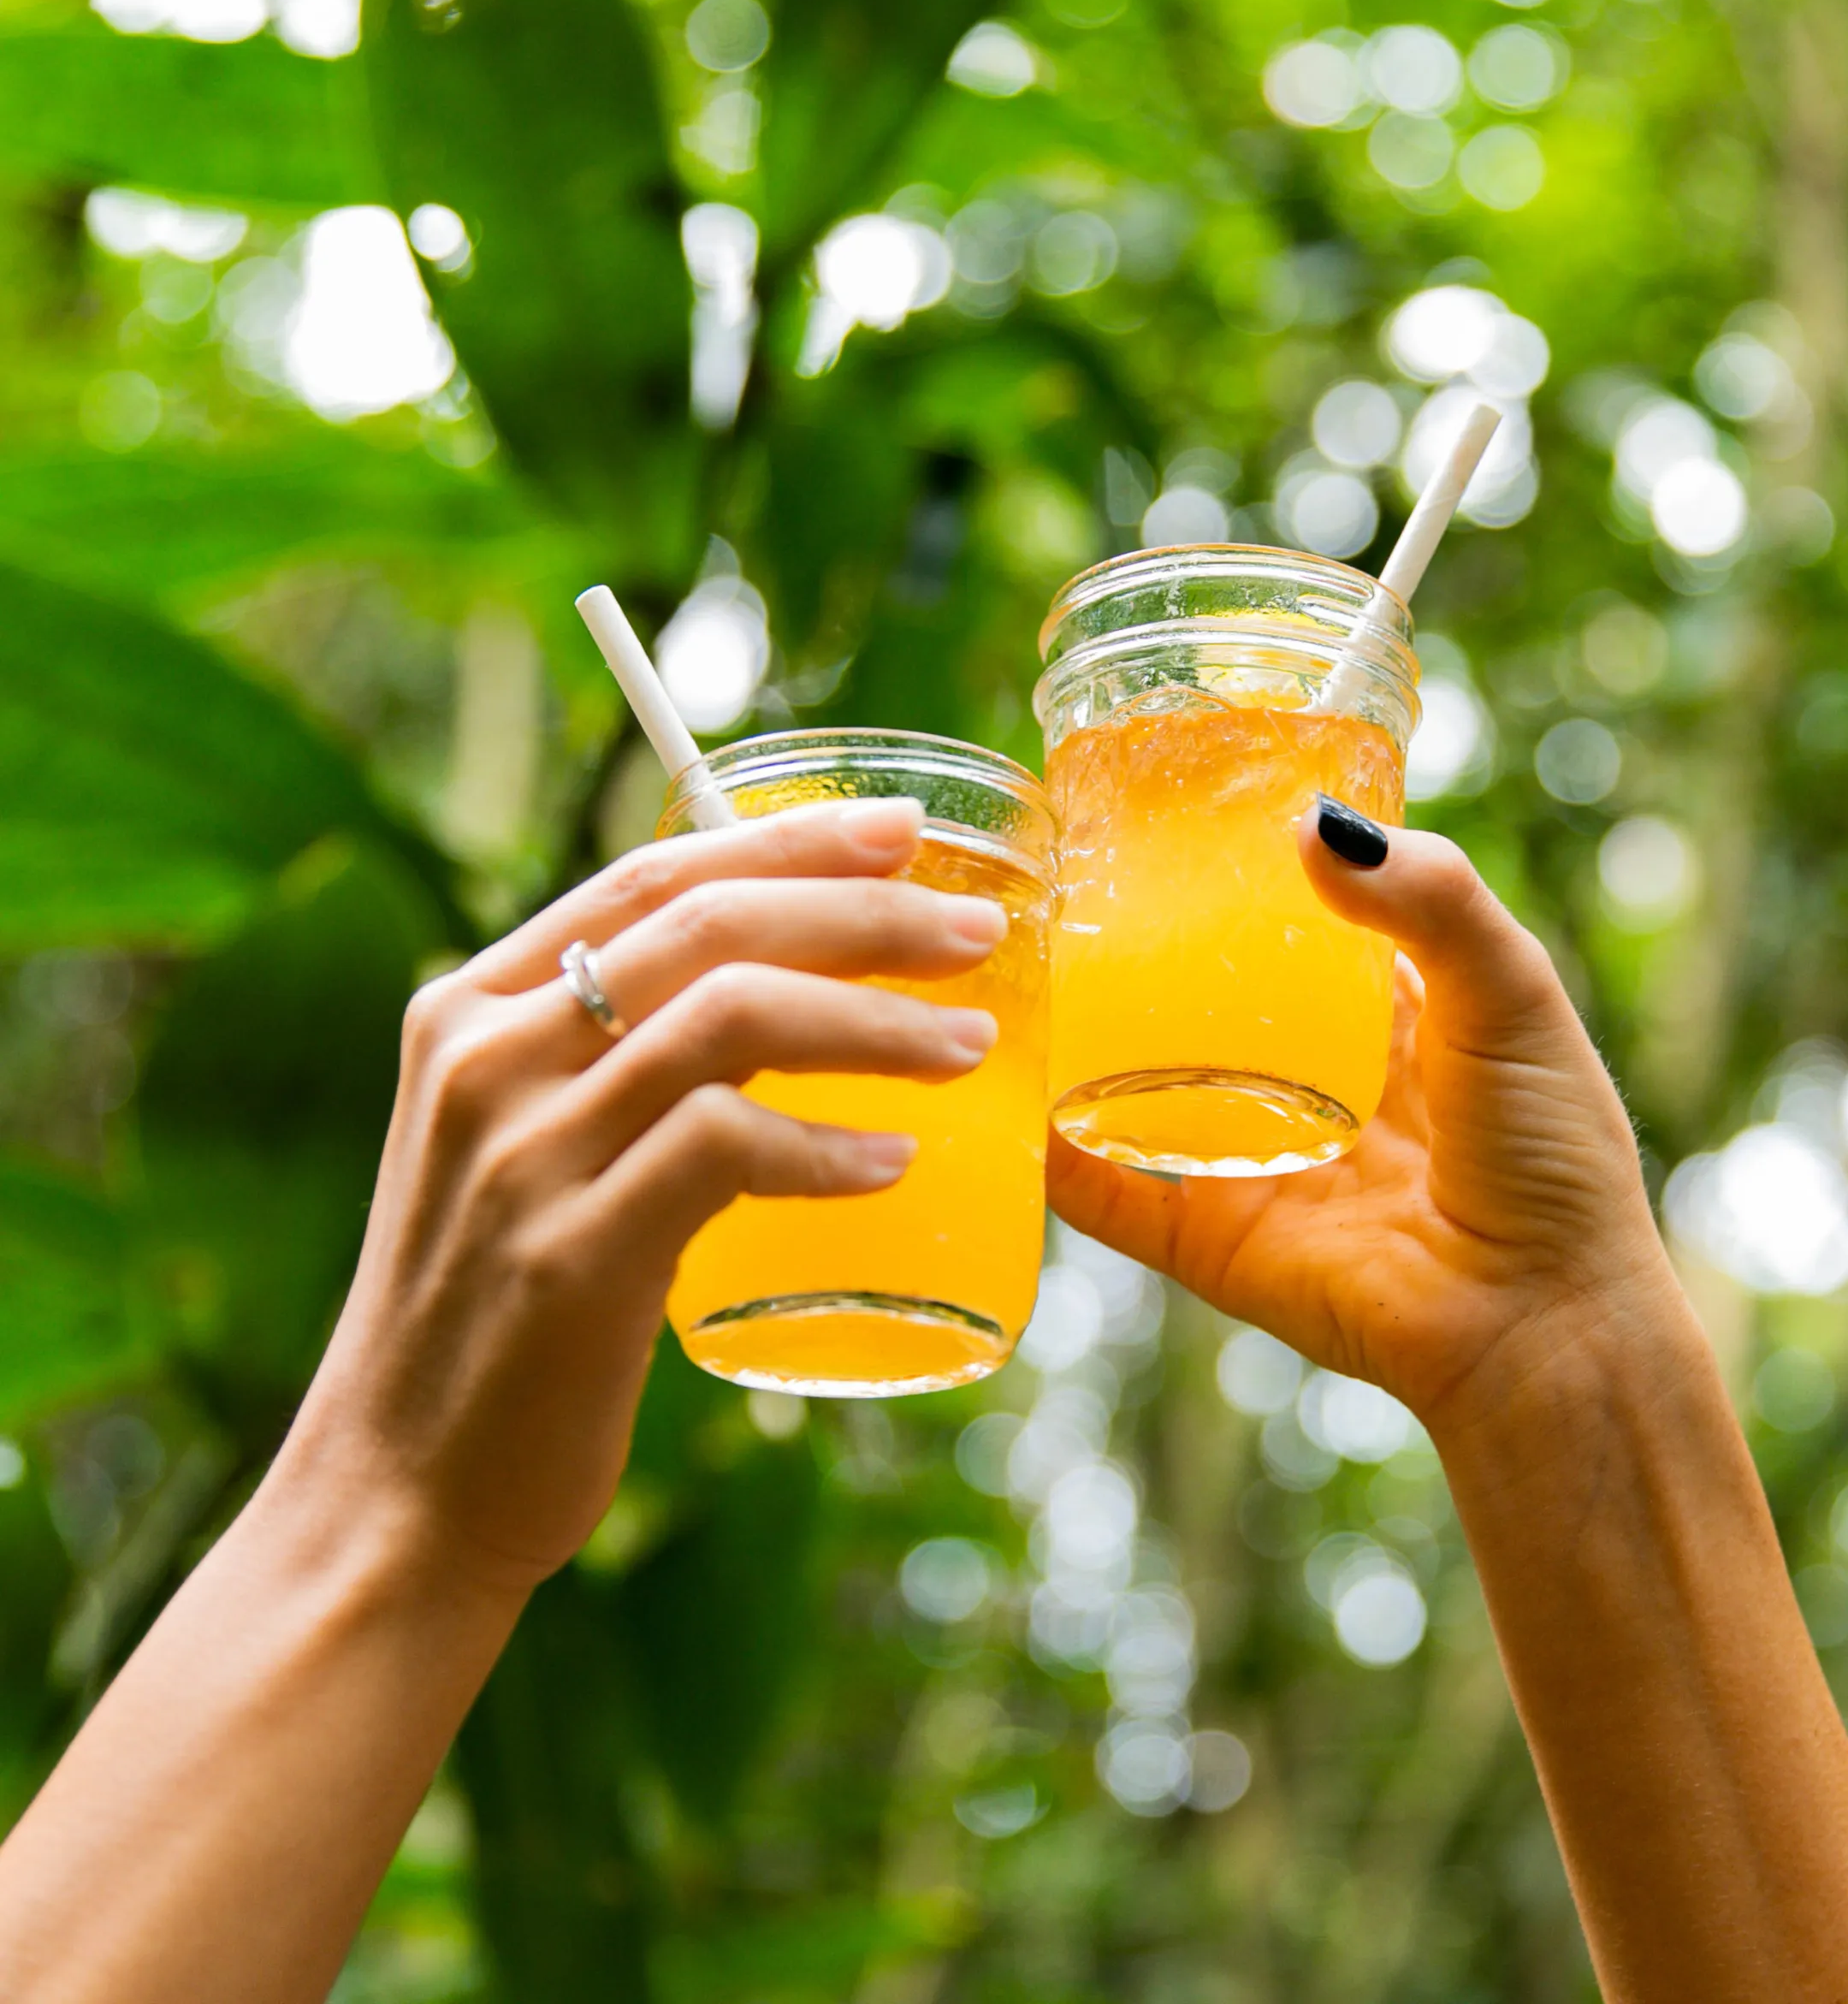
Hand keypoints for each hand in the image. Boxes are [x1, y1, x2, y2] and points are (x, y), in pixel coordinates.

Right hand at [279, 797, 1006, 1592]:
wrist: (393, 1497)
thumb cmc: (494, 1320)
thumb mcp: (525, 1154)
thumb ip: (612, 1071)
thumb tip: (785, 1007)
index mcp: (473, 1010)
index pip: (655, 876)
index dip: (791, 841)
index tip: (902, 829)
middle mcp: (488, 1058)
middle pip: (710, 926)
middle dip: (862, 912)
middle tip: (976, 931)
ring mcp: (521, 1154)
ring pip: (728, 1016)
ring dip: (871, 1021)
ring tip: (970, 1045)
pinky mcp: (567, 1255)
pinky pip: (722, 1148)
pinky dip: (823, 1146)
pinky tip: (890, 1164)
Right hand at [1047, 802, 1677, 1428]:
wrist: (1540, 1323)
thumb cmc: (1550, 1156)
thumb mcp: (1511, 993)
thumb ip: (1432, 900)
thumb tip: (1313, 825)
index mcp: (1380, 1016)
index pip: (1288, 925)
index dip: (1232, 874)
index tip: (1158, 806)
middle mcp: (1302, 1084)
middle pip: (1195, 1003)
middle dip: (1132, 950)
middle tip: (1054, 878)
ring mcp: (1246, 1163)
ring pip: (1133, 1092)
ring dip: (1074, 1044)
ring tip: (1001, 966)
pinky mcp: (1207, 1240)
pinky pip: (1108, 1194)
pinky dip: (1049, 1153)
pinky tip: (996, 1092)